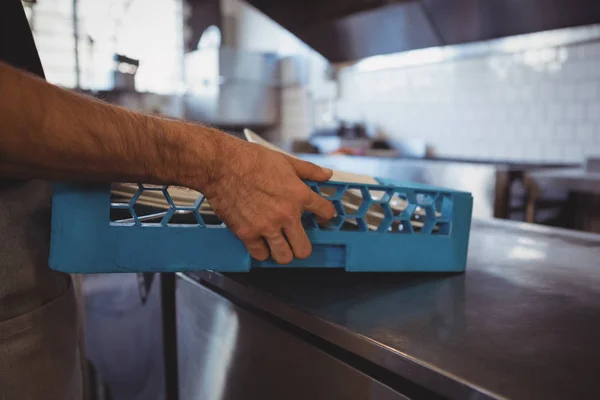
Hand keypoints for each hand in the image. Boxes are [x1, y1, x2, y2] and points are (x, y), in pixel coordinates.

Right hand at [200, 137, 334, 263]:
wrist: (221, 165)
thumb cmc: (249, 160)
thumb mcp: (285, 161)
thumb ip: (308, 170)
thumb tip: (326, 175)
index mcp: (298, 195)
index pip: (325, 212)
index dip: (326, 215)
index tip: (321, 217)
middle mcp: (285, 214)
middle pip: (304, 249)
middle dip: (302, 246)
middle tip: (296, 240)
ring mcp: (266, 227)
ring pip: (283, 257)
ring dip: (282, 252)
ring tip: (278, 244)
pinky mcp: (247, 233)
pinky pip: (260, 255)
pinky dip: (261, 251)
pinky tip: (260, 242)